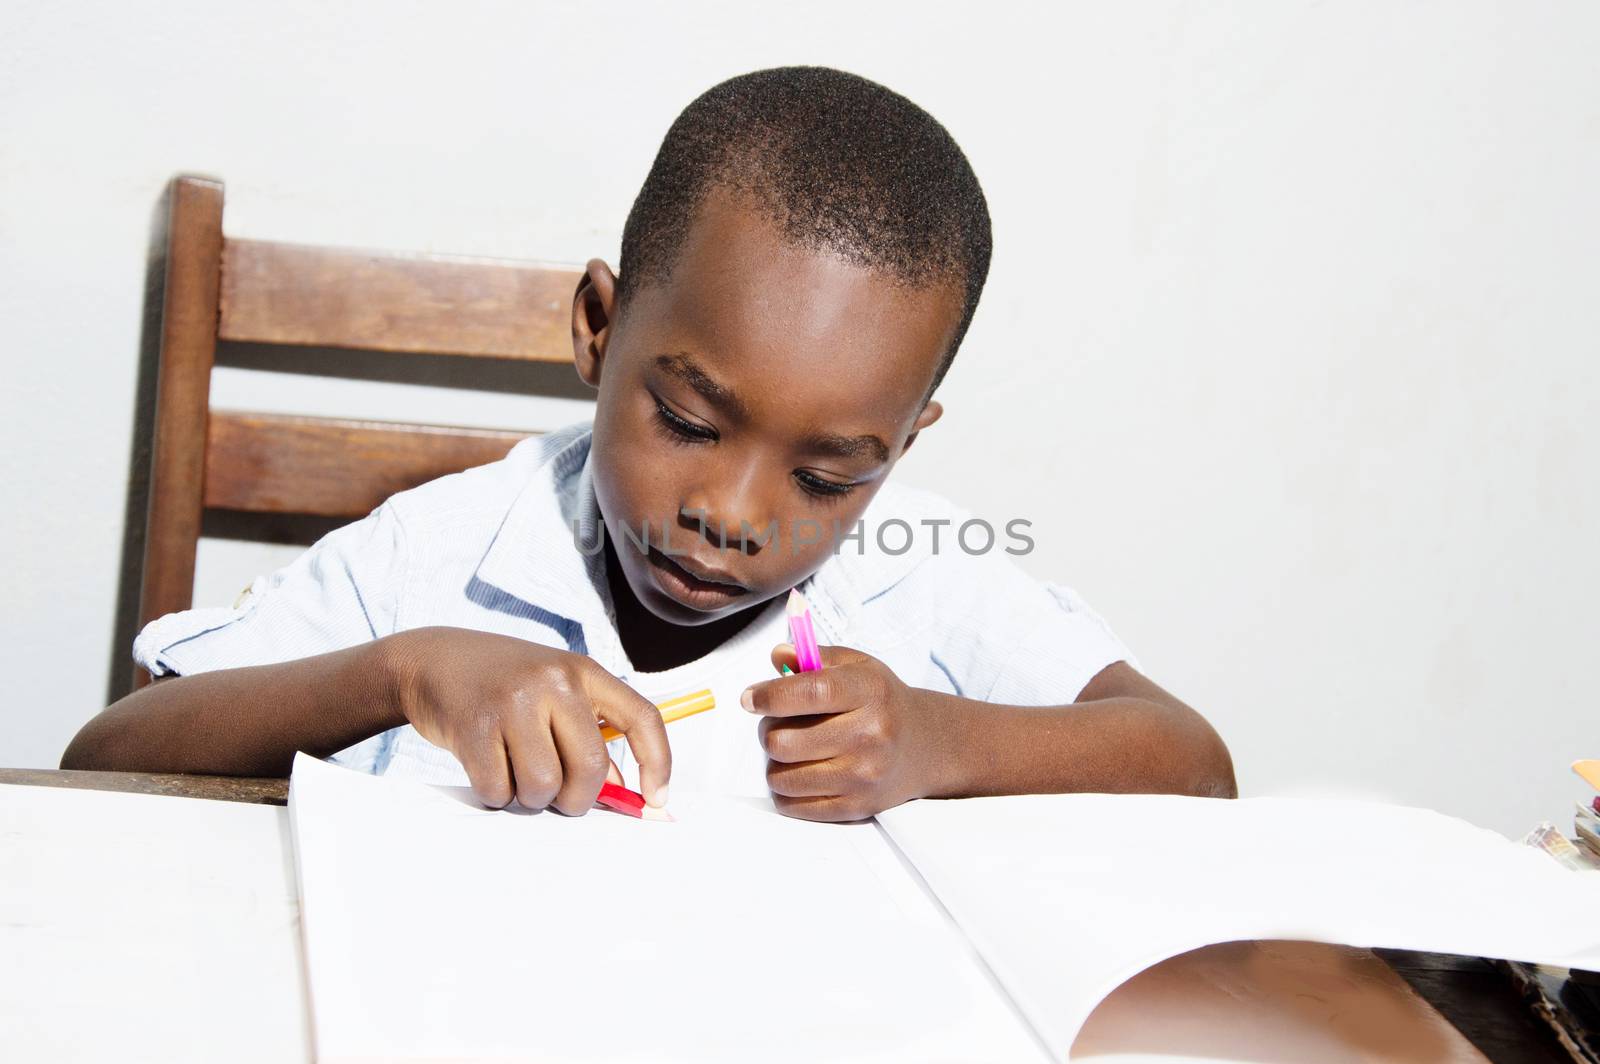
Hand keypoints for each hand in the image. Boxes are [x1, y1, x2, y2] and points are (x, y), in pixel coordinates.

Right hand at [382, 627, 669, 813]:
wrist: (434, 661)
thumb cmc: (504, 685)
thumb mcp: (554, 694)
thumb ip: (589, 737)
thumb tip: (622, 793)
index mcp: (583, 671)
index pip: (641, 718)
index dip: (657, 764)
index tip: (655, 799)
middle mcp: (553, 681)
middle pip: (590, 768)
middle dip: (577, 799)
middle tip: (559, 798)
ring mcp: (513, 702)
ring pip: (543, 787)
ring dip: (531, 799)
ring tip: (516, 775)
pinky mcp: (474, 727)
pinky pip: (499, 791)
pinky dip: (496, 795)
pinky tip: (488, 768)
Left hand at [740, 644, 953, 821]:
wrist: (925, 746)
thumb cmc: (881, 702)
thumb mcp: (858, 666)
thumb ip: (815, 657)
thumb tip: (778, 656)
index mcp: (870, 692)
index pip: (811, 692)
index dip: (770, 695)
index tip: (750, 698)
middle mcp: (870, 735)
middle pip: (784, 740)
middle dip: (768, 729)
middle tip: (780, 724)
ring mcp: (863, 776)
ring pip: (781, 776)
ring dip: (775, 761)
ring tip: (793, 748)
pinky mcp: (855, 807)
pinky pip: (792, 804)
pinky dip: (785, 789)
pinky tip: (801, 772)